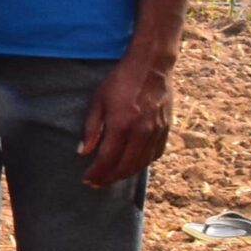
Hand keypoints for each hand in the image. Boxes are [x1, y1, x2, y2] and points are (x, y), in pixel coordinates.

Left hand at [79, 52, 172, 187]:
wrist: (151, 67)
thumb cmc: (120, 81)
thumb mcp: (97, 101)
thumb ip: (91, 128)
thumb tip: (84, 152)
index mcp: (122, 125)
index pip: (108, 159)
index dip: (97, 173)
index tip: (87, 179)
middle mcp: (142, 132)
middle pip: (125, 166)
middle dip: (109, 178)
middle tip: (97, 183)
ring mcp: (157, 132)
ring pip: (141, 163)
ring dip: (125, 174)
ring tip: (111, 176)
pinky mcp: (166, 129)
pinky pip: (155, 154)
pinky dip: (142, 163)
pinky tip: (132, 164)